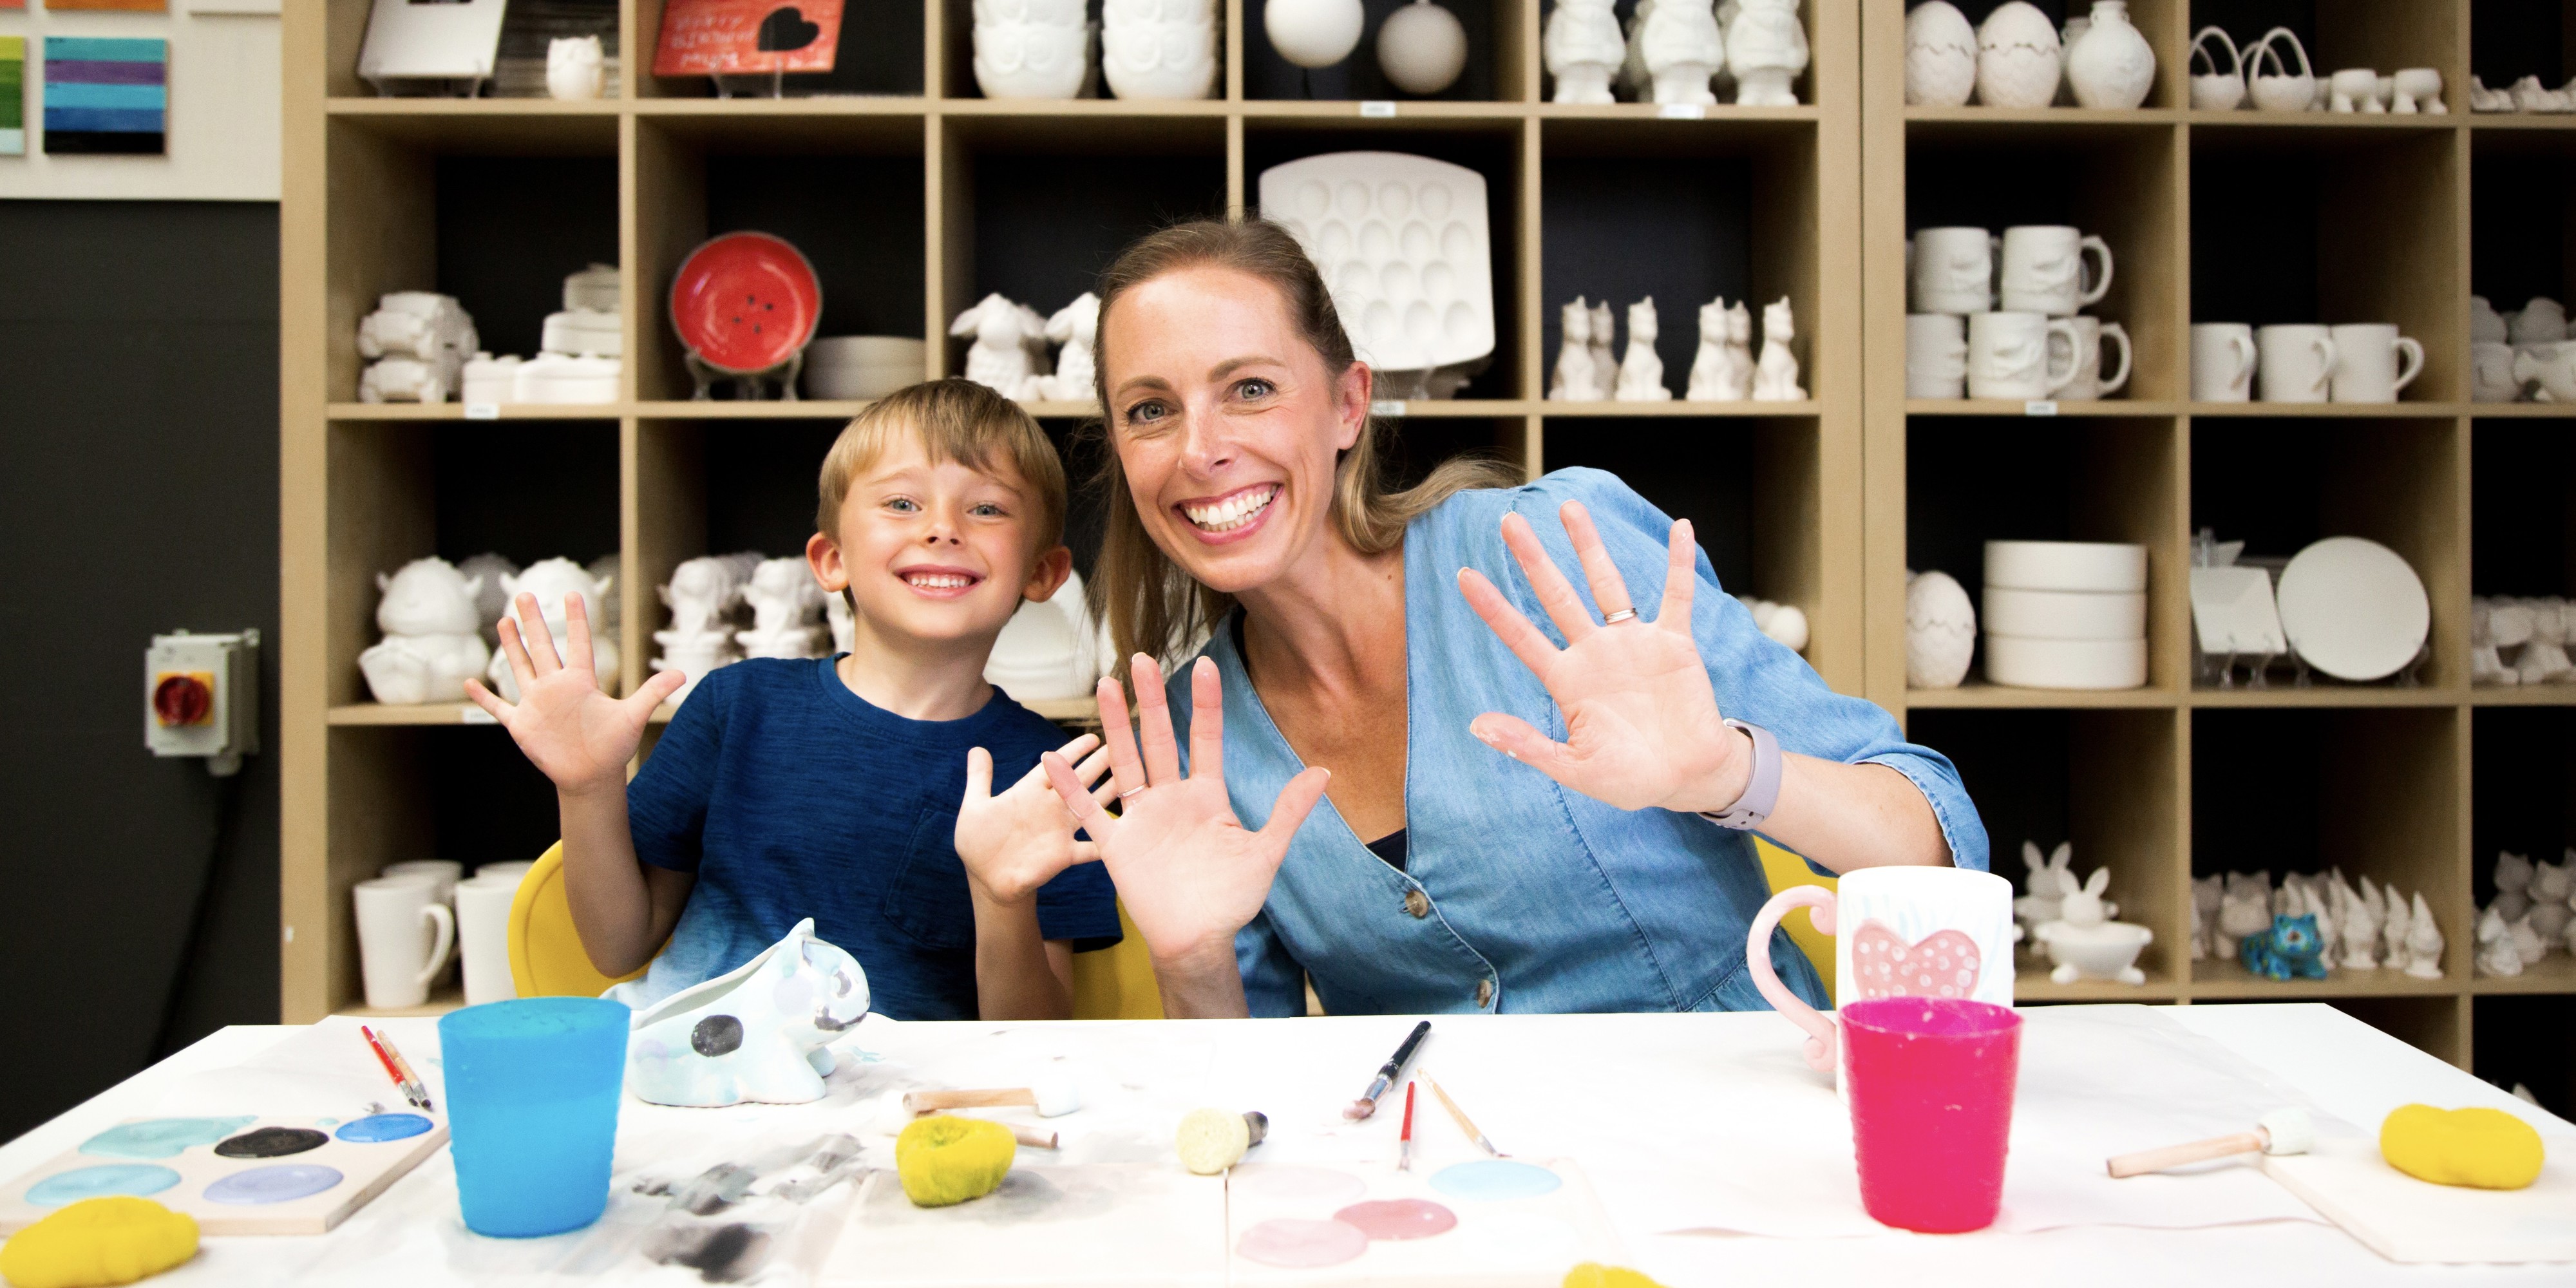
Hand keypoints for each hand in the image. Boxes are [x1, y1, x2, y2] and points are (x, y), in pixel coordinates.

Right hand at [464, 592, 681, 796]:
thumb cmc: (613, 747)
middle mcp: (556, 687)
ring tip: (504, 619)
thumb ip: (653, 692)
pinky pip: (498, 707)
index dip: (576, 619)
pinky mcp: (521, 724)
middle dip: (533, 621)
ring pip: (520, 667)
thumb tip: (684, 674)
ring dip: (511, 645)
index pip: (579, 643)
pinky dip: (483, 696)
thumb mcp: (633, 716)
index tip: (573, 593)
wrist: (592, 776)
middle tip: (524, 593)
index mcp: (581, 682)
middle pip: (543, 647)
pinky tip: (469, 682)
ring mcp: (536, 703)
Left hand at [956, 733, 1113, 904]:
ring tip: (1134, 779)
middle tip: (1123, 746)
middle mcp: (1050, 806)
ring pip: (1092, 806)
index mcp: (1030, 791)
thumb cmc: (979, 843)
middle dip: (1101, 763)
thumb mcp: (975, 807)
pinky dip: (1107, 842)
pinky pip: (1091, 848)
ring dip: (1111, 793)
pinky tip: (1126, 835)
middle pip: (1080, 779)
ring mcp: (1060, 830)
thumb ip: (980, 778)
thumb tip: (977, 748)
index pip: (1056, 765)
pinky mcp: (1065, 854)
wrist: (988, 880)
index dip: (1074, 750)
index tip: (1094, 737)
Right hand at [1040, 654, 1330, 969]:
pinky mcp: (1116, 844)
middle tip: (1141, 657)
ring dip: (1113, 725)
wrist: (1198, 940)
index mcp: (1206, 795)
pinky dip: (1071, 787)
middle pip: (1157, 738)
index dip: (1204, 703)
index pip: (1204, 738)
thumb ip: (1288, 811)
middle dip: (1149, 699)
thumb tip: (1323, 771)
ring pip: (1124, 761)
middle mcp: (1171, 798)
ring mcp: (1142, 818)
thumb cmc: (1232, 899)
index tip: (1205, 665)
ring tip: (1104, 684)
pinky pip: (1090, 810)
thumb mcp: (1265, 851)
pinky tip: (1051, 760)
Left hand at [1454, 501, 1752, 814]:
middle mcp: (1594, 652)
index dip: (1494, 607)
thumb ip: (1528, 746)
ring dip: (1589, 547)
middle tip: (1509, 521)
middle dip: (1533, 559)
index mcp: (1567, 680)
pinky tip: (1681, 528)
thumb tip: (1476, 726)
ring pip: (1608, 583)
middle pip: (1557, 595)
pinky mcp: (1674, 644)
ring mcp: (1634, 643)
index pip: (1521, 635)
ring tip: (1570, 507)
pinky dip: (1680, 563)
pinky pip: (1677, 596)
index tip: (1463, 575)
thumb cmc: (1629, 779)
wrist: (1686, 779)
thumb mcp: (1574, 769)